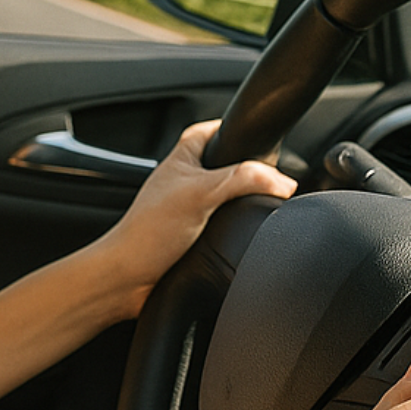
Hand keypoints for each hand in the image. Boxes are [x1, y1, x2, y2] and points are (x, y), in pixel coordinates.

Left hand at [92, 119, 294, 316]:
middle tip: (270, 176)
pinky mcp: (194, 237)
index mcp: (181, 159)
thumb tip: (280, 181)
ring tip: (261, 206)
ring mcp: (189, 210)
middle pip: (226, 166)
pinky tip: (243, 236)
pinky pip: (224, 226)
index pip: (212, 130)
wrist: (129, 279)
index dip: (235, 129)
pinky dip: (236, 229)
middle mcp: (184, 182)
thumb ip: (241, 180)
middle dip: (249, 171)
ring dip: (243, 204)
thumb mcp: (200, 194)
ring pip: (226, 198)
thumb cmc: (148, 232)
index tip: (260, 135)